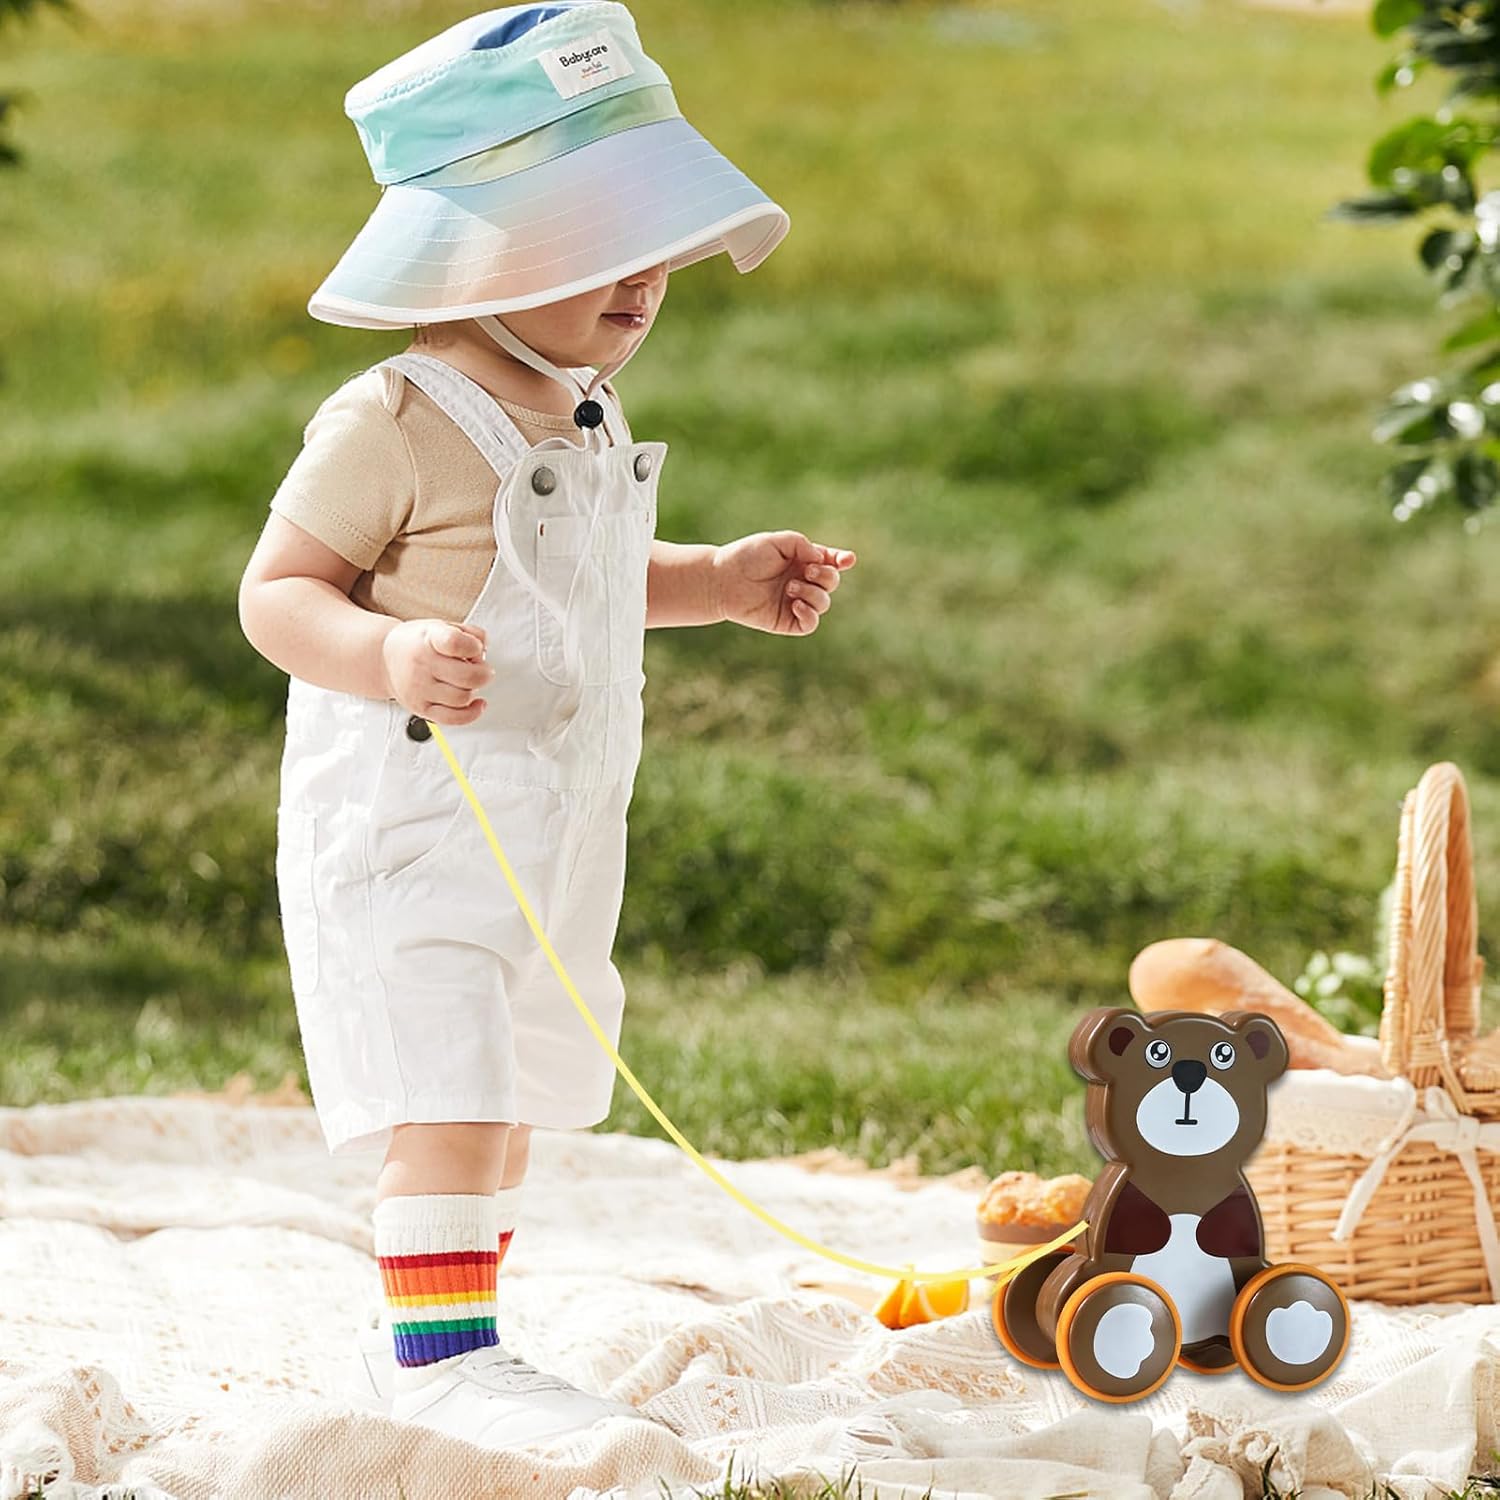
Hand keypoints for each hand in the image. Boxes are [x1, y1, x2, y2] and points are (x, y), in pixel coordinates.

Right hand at [380, 619, 492, 723]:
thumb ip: (469, 634)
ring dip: (474, 690)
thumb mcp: (441, 626)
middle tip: (482, 669)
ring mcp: (420, 689)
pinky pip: (452, 718)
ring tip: (470, 682)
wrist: (385, 659)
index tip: (476, 648)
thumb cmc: (417, 643)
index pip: (455, 642)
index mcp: (429, 639)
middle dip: (484, 673)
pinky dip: (471, 713)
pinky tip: (476, 703)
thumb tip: (484, 648)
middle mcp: (422, 665)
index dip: (474, 646)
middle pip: (467, 677)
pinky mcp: (421, 709)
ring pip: (462, 698)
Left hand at [710, 532, 856, 634]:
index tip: (847, 560)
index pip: (830, 562)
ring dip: (813, 593)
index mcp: (802, 561)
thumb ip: (802, 545)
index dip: (842, 560)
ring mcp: (796, 602)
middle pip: (832, 582)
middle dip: (825, 576)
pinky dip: (809, 614)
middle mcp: (802, 581)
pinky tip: (795, 604)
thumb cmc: (747, 557)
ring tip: (790, 588)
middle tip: (807, 571)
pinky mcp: (787, 621)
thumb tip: (821, 560)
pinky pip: (811, 624)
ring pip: (824, 603)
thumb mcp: (777, 542)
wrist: (722, 580)